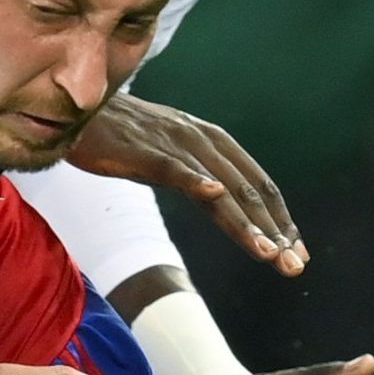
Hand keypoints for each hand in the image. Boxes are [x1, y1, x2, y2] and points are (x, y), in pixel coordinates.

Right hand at [70, 94, 303, 271]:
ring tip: (269, 253)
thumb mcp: (168, 155)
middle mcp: (201, 140)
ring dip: (246, 223)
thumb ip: (196, 174)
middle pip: (248, 191)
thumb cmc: (119, 136)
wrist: (76, 109)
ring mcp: (174, 145)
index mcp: (211, 141)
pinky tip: (214, 196)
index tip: (297, 252)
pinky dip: (196, 181)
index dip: (281, 219)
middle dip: (275, 231)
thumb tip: (220, 198)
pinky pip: (173, 169)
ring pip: (219, 188)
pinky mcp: (142, 151)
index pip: (257, 184)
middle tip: (295, 265)